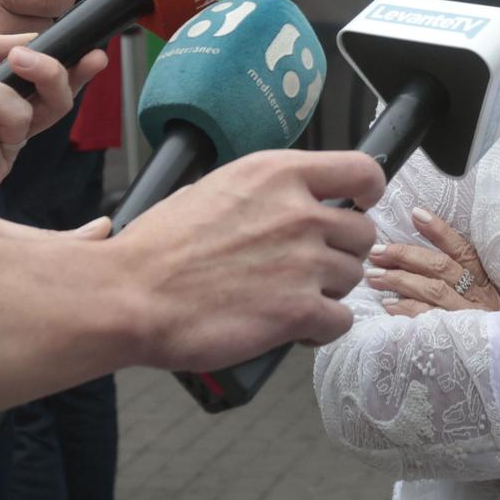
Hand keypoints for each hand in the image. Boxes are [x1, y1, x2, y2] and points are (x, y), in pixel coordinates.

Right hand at [114, 150, 385, 371]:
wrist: (131, 295)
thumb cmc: (157, 248)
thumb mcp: (211, 188)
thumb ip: (261, 192)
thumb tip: (281, 200)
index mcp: (277, 174)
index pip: (361, 171)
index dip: (368, 191)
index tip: (360, 203)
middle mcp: (298, 212)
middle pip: (361, 232)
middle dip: (341, 251)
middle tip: (310, 265)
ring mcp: (303, 261)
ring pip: (351, 277)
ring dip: (328, 290)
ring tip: (291, 297)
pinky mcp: (298, 309)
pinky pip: (341, 320)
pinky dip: (321, 328)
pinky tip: (295, 328)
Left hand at [371, 206, 499, 314]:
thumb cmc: (487, 323)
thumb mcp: (482, 295)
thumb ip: (459, 274)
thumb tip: (419, 252)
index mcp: (485, 279)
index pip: (462, 249)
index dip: (439, 230)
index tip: (416, 213)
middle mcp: (479, 296)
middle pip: (441, 268)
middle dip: (406, 256)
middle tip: (377, 252)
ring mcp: (468, 318)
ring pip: (433, 291)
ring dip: (400, 281)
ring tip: (374, 276)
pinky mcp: (457, 339)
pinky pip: (429, 321)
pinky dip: (407, 311)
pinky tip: (388, 305)